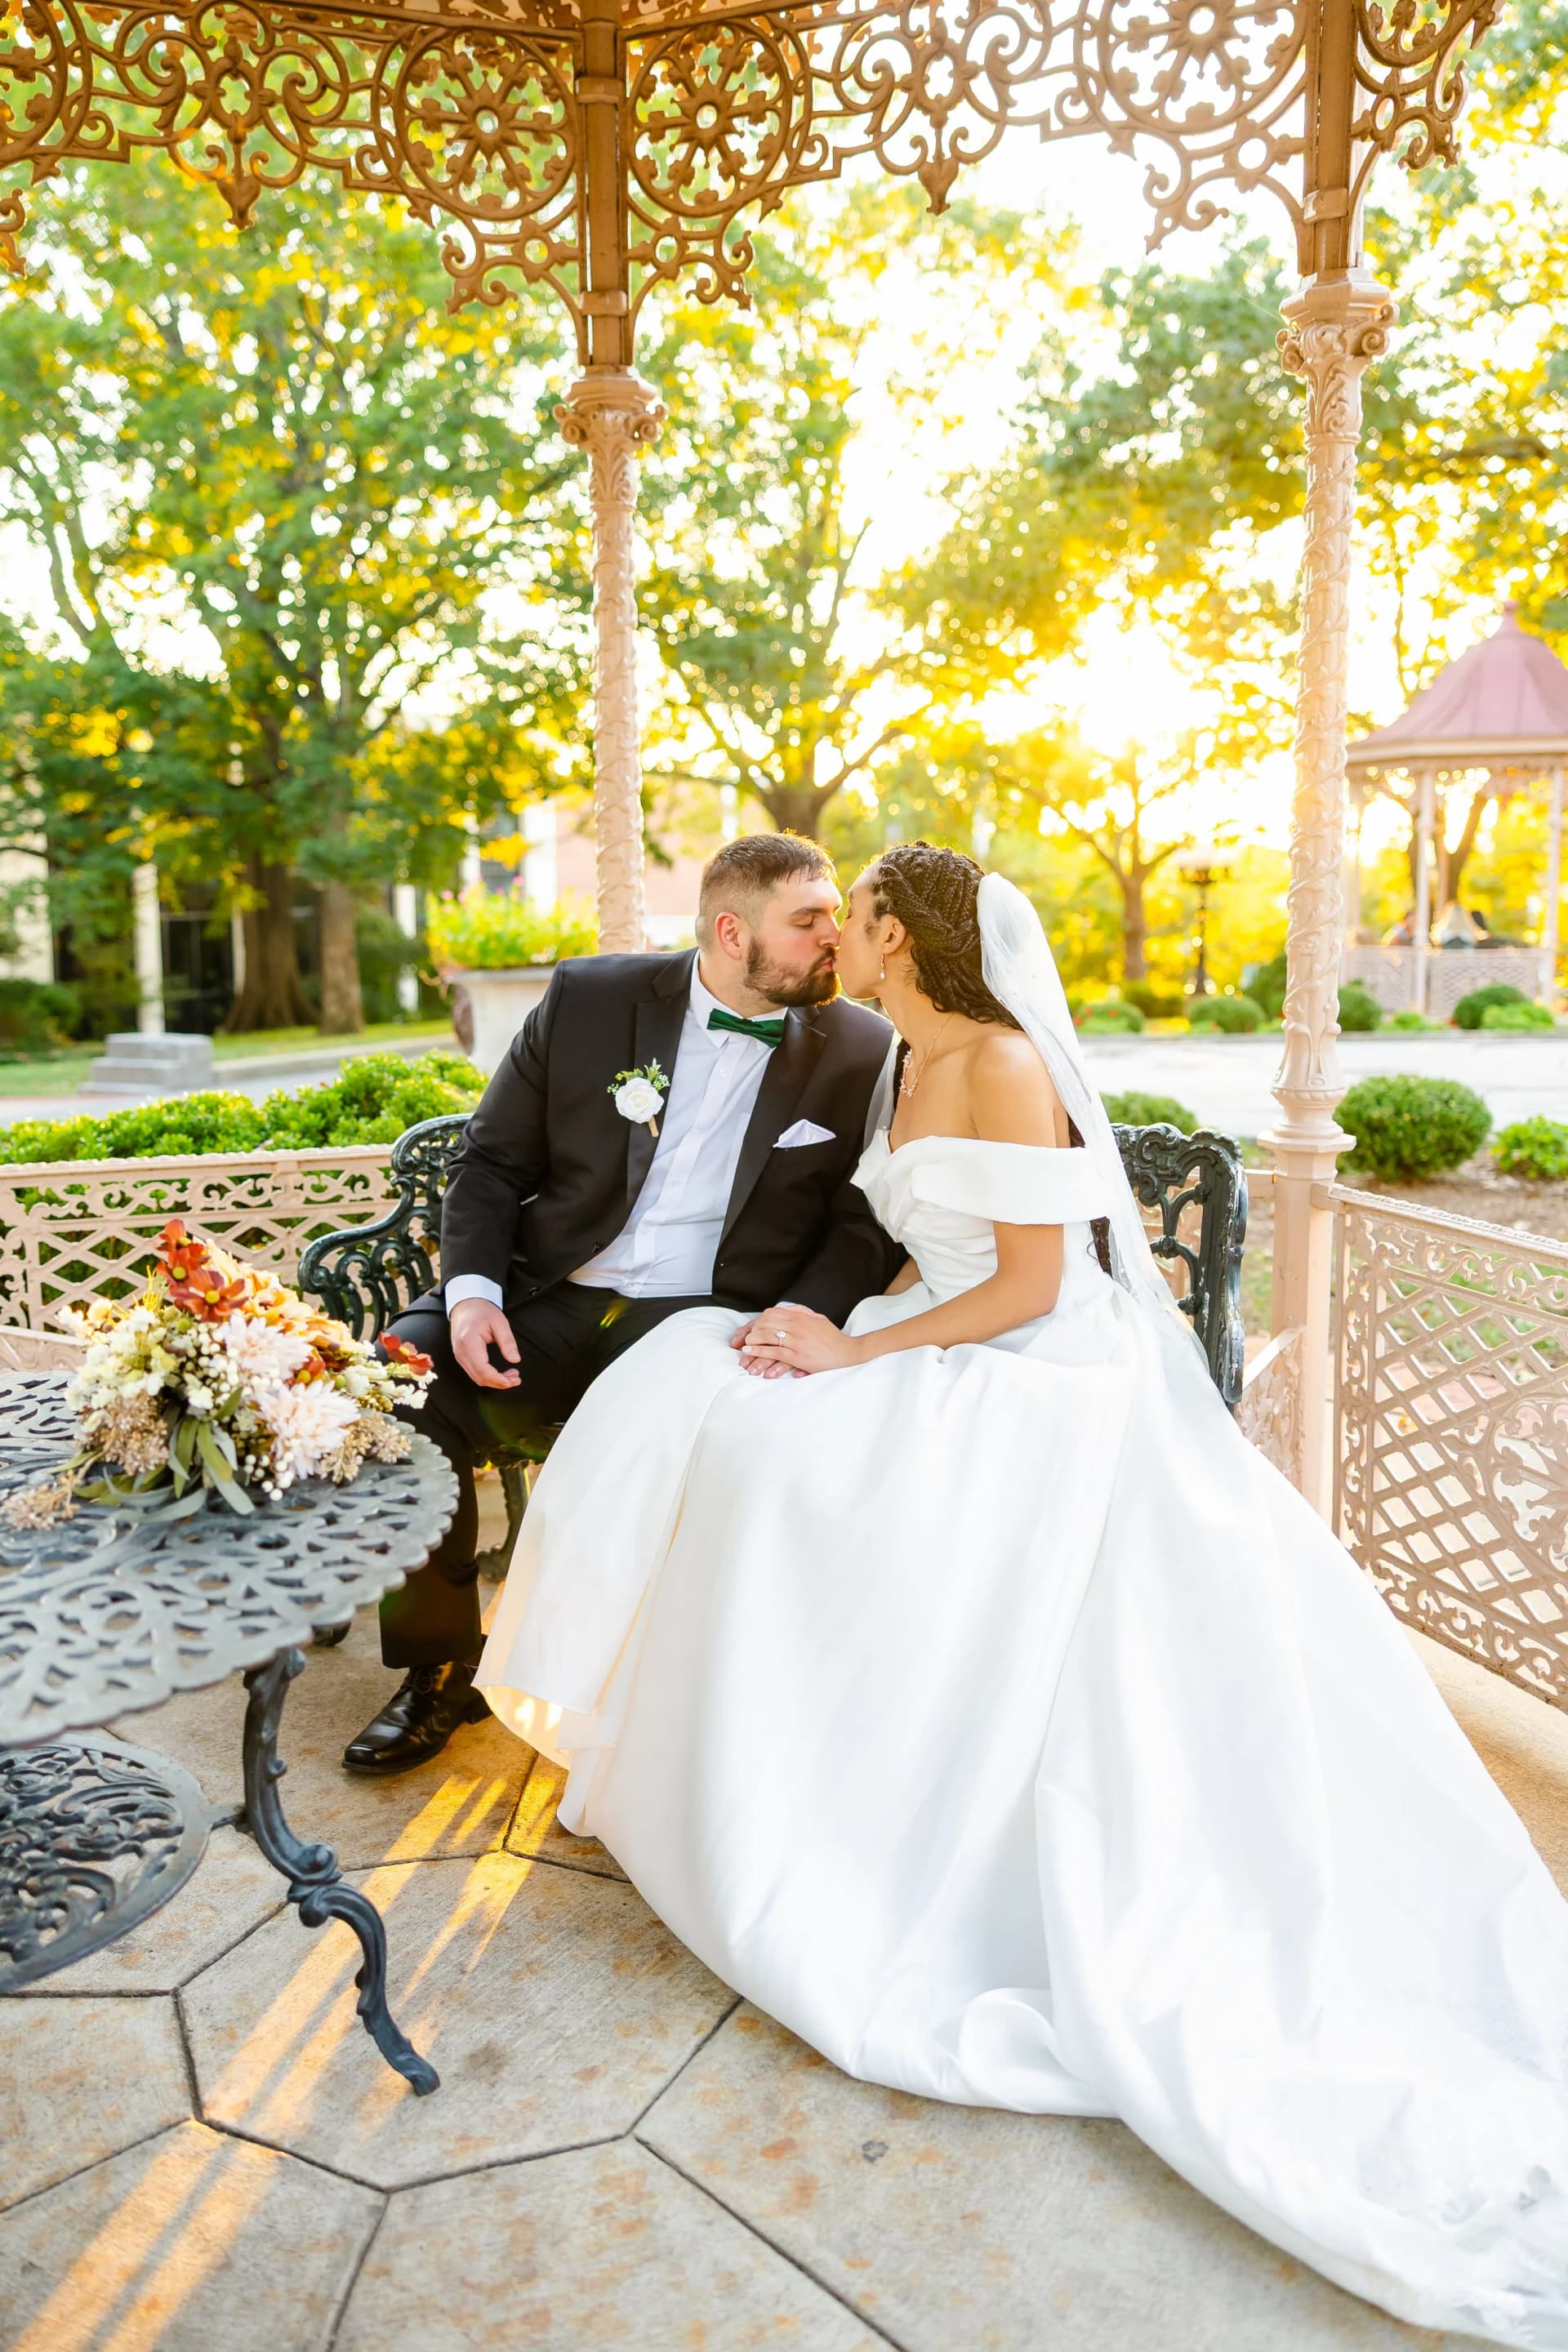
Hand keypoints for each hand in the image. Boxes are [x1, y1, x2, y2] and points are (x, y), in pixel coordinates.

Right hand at [449, 1297, 520, 1389]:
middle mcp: (461, 1352)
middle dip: (499, 1382)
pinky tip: (499, 1374)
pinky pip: (474, 1372)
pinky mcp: (462, 1357)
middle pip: (479, 1377)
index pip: (482, 1369)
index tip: (512, 1381)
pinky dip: (488, 1376)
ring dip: (494, 1381)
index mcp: (469, 1342)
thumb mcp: (499, 1322)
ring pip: (476, 1377)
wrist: (466, 1305)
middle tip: (516, 1379)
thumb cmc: (481, 1311)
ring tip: (511, 1376)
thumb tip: (515, 1359)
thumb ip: (507, 1342)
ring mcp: (459, 1356)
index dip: (497, 1379)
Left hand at [740, 1303, 862, 1377]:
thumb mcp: (818, 1319)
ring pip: (768, 1336)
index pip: (771, 1313)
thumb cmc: (833, 1338)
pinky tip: (752, 1352)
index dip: (757, 1322)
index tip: (750, 1330)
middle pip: (766, 1322)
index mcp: (801, 1316)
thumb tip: (787, 1309)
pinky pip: (774, 1351)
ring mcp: (797, 1340)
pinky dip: (760, 1351)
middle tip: (743, 1340)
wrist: (848, 1352)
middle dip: (752, 1331)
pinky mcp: (798, 1355)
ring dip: (752, 1340)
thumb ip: (803, 1312)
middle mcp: (797, 1325)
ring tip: (744, 1347)